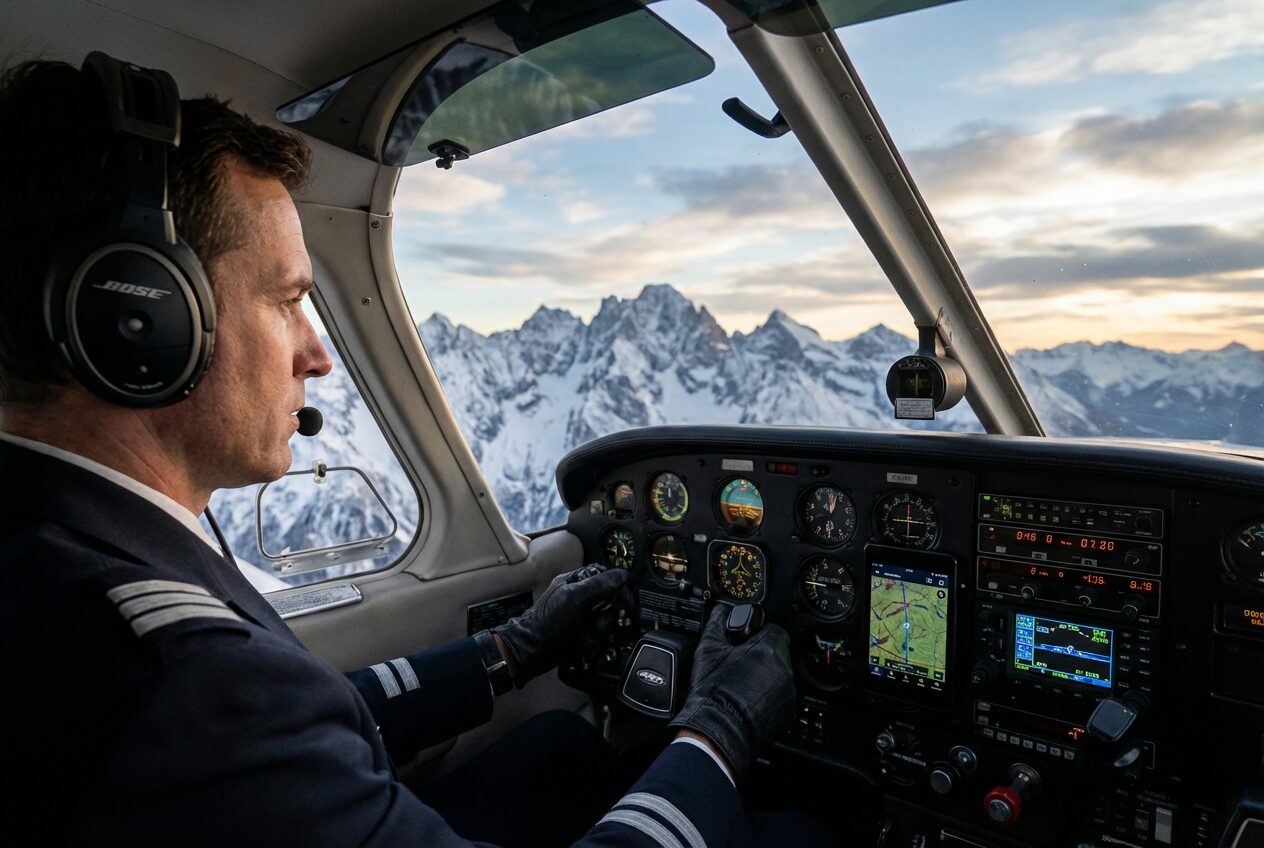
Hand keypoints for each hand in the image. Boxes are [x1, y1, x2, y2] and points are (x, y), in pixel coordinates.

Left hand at [492, 564, 628, 685]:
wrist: (533, 650)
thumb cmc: (550, 619)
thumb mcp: (576, 597)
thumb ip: (600, 584)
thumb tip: (623, 575)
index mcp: (576, 581)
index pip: (606, 576)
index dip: (618, 587)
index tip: (625, 600)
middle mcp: (581, 596)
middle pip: (610, 601)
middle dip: (605, 615)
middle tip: (596, 622)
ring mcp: (581, 616)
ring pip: (605, 620)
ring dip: (597, 631)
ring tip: (583, 635)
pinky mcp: (582, 633)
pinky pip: (598, 635)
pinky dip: (591, 641)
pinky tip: (580, 643)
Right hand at [667, 604, 795, 781]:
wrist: (717, 730)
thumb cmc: (713, 692)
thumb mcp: (708, 649)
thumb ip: (718, 623)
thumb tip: (721, 611)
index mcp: (768, 648)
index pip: (774, 629)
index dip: (759, 634)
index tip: (748, 643)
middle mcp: (784, 668)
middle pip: (779, 652)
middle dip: (763, 656)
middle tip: (743, 665)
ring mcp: (789, 692)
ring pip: (783, 675)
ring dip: (768, 676)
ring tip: (745, 685)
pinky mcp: (789, 712)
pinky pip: (783, 697)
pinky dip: (771, 697)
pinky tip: (751, 700)